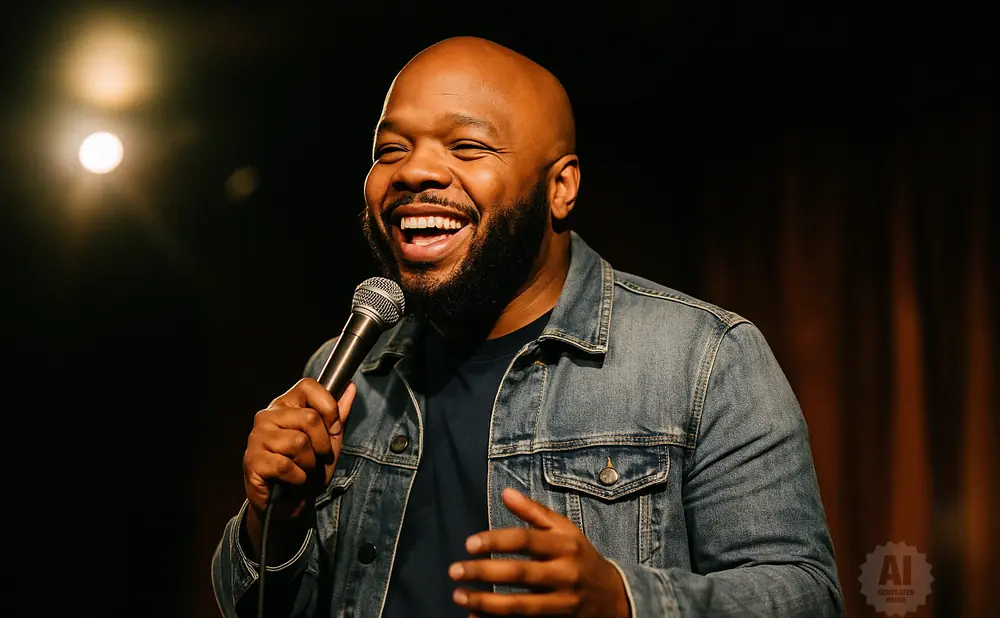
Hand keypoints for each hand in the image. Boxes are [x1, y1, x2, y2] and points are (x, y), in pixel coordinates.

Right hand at [243, 378, 355, 521]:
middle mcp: (268, 415)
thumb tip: (350, 387)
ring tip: (302, 469)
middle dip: (323, 444)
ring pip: (299, 442)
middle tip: (315, 458)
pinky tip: (292, 479)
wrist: (288, 504)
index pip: (308, 386)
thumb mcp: (330, 442)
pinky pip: (286, 465)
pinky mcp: (252, 460)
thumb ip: (338, 415)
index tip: (332, 429)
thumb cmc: (307, 469)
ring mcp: (257, 437)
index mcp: (286, 405)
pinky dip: (298, 477)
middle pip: (310, 418)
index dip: (328, 407)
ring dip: (309, 463)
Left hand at [449, 488, 629, 616]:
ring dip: (486, 602)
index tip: (469, 544)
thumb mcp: (565, 529)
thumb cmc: (580, 555)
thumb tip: (505, 492)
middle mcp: (565, 574)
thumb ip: (534, 512)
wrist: (613, 596)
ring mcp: (562, 602)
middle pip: (520, 574)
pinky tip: (474, 617)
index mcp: (565, 545)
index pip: (526, 541)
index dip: (496, 541)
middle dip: (484, 572)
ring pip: (521, 606)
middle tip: (454, 570)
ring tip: (459, 595)